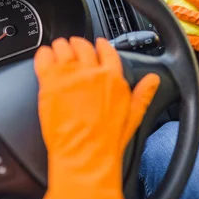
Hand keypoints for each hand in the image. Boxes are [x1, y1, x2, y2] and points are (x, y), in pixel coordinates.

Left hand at [32, 37, 159, 198]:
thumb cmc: (108, 141)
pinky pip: (44, 57)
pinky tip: (44, 56)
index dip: (101, 44)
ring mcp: (69, 75)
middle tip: (74, 47)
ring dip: (61, 46)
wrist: (85, 154)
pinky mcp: (49, 83)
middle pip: (83, 45)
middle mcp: (92, 72)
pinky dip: (44, 54)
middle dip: (78, 44)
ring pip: (63, 47)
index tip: (97, 44)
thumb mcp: (133, 115)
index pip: (107, 49)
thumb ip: (143, 93)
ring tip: (58, 49)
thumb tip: (154, 80)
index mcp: (113, 78)